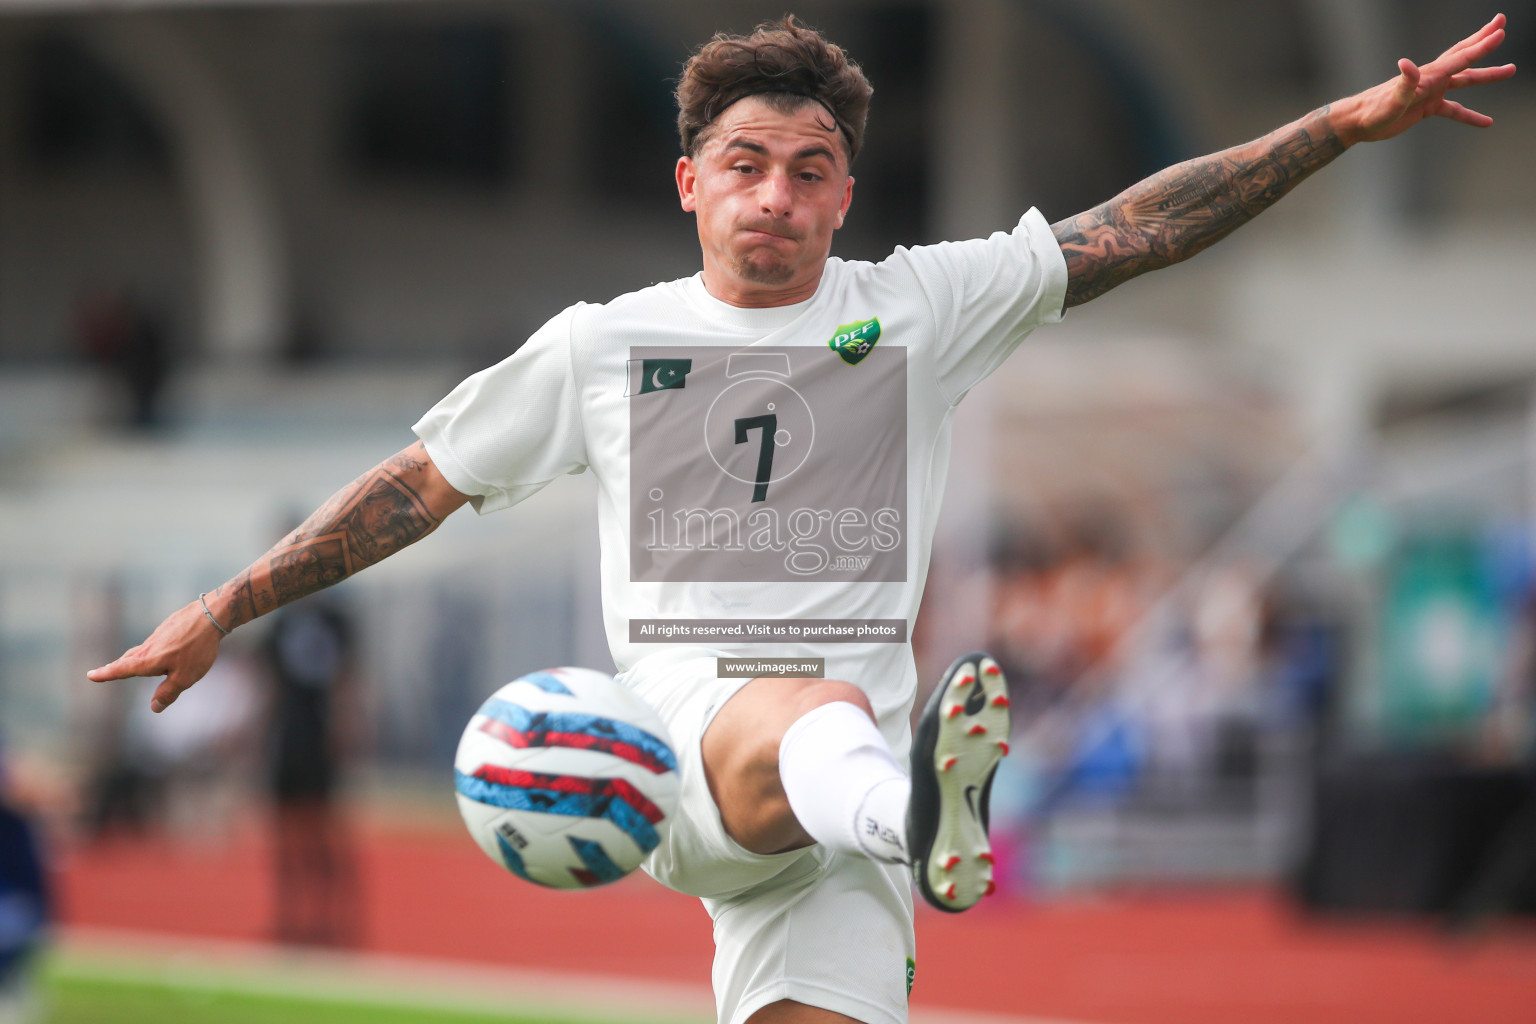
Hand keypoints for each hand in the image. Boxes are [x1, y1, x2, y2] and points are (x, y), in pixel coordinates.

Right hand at [86, 600, 223, 712]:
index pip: (121, 669)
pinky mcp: (170, 626)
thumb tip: (154, 707)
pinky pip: (157, 641)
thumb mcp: (185, 677)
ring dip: (134, 658)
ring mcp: (159, 634)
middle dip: (116, 666)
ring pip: (143, 649)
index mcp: (148, 660)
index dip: (106, 674)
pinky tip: (163, 649)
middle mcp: (149, 646)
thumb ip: (168, 693)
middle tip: (104, 671)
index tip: (90, 675)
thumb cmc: (198, 648)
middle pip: (129, 659)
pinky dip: (152, 649)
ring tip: (129, 664)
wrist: (211, 615)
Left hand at [1340, 13, 1515, 144]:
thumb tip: (1406, 64)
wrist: (1357, 122)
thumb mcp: (1391, 100)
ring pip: (1464, 80)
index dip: (1481, 46)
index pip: (1460, 58)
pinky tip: (1486, 121)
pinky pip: (1454, 109)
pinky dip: (1469, 115)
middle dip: (1483, 41)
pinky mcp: (1426, 107)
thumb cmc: (1372, 111)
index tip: (1500, 32)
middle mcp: (1432, 79)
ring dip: (1486, 74)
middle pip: (1463, 57)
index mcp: (1428, 76)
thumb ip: (1404, 83)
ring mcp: (1430, 92)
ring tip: (1509, 70)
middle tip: (1502, 26)